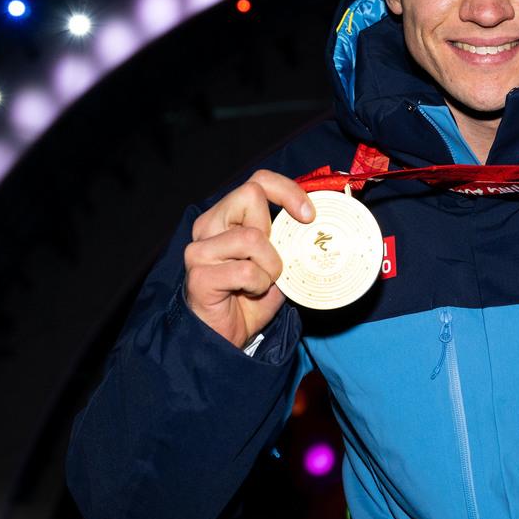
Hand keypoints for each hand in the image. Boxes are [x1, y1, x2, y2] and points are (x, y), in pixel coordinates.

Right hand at [185, 169, 313, 348]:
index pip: (257, 181)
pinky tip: (249, 293)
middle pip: (250, 195)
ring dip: (270, 265)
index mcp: (226, 216)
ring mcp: (200, 250)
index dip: (287, 190)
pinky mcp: (199, 275)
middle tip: (275, 260)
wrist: (224, 337)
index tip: (309, 215)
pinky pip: (245, 271)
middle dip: (275, 231)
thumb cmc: (249, 298)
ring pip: (251, 236)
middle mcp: (208, 226)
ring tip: (263, 282)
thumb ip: (287, 240)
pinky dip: (258, 284)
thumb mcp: (276, 261)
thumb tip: (319, 225)